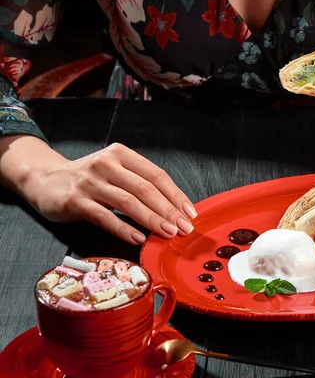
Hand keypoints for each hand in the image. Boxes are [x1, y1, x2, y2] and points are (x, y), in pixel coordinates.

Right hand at [23, 143, 196, 244]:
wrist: (45, 179)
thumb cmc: (90, 179)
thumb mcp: (115, 172)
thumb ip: (140, 184)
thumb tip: (174, 209)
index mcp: (121, 154)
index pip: (156, 175)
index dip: (175, 195)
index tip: (190, 213)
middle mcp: (106, 164)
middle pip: (145, 189)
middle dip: (168, 211)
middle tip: (183, 228)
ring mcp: (90, 182)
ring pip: (128, 202)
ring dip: (151, 220)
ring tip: (167, 234)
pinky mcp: (75, 201)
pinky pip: (105, 217)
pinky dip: (124, 229)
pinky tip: (138, 239)